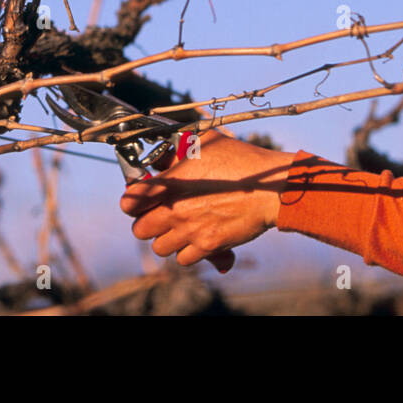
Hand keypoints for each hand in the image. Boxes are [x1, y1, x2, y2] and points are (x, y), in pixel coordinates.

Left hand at [119, 129, 295, 272]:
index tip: (141, 197)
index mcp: (172, 183)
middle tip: (161, 213)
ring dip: (167, 239)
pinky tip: (198, 237)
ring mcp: (192, 231)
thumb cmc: (241, 160)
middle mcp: (177, 210)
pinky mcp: (209, 246)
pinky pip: (183, 260)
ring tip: (180, 226)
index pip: (130, 201)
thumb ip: (178, 148)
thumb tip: (162, 156)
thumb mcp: (206, 142)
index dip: (133, 200)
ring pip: (160, 248)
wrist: (272, 188)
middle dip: (147, 222)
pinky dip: (187, 252)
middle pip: (140, 230)